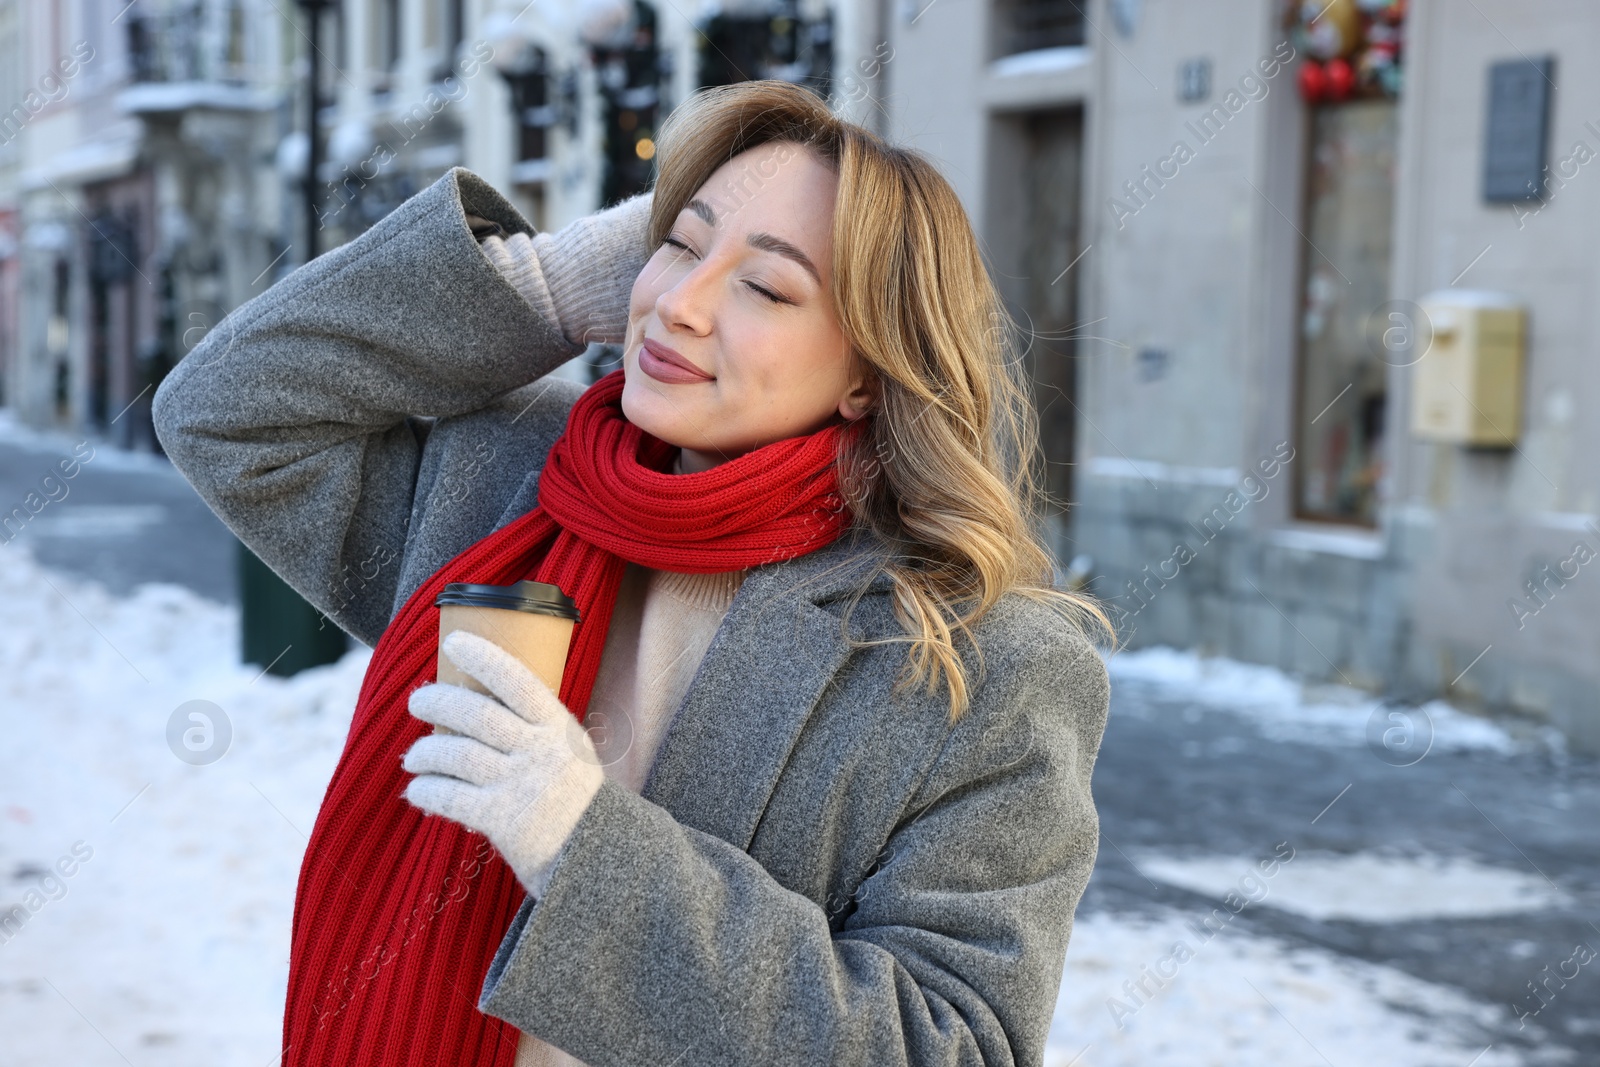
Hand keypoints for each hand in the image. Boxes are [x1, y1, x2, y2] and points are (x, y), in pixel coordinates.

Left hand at [402, 630, 603, 897]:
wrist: (600, 852)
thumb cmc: (574, 796)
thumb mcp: (568, 749)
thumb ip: (534, 727)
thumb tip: (477, 698)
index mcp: (557, 727)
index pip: (517, 681)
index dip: (483, 657)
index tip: (453, 642)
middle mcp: (539, 752)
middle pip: (477, 716)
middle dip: (439, 702)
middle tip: (417, 700)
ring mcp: (521, 786)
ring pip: (458, 756)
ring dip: (425, 752)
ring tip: (413, 756)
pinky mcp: (503, 821)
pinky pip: (451, 798)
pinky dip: (427, 791)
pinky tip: (417, 789)